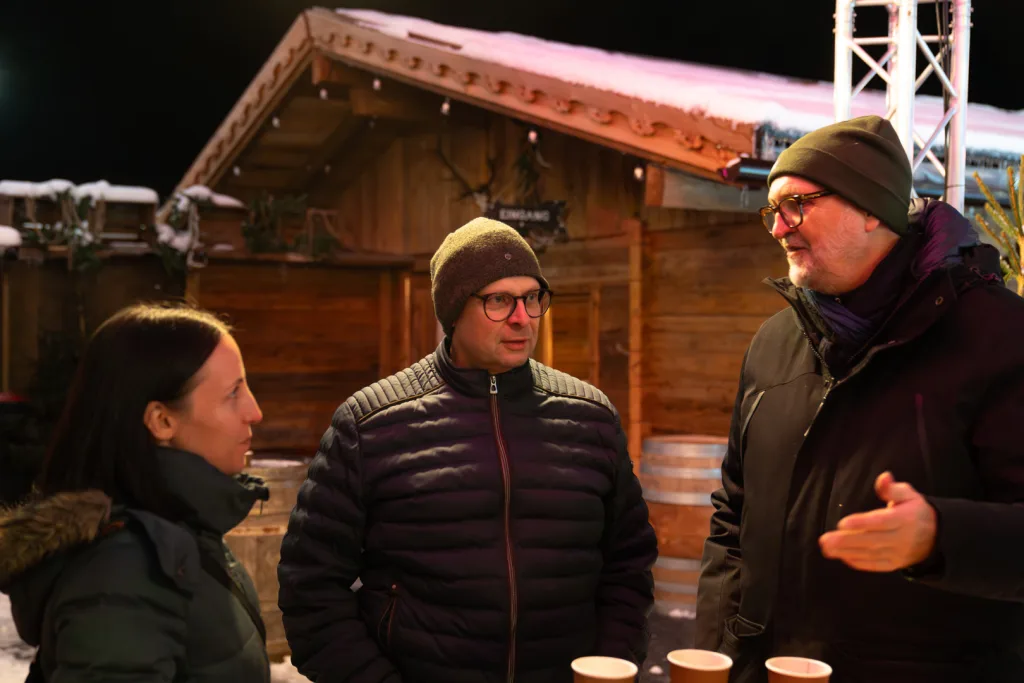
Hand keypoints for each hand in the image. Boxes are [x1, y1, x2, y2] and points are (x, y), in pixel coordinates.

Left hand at [818, 471, 936, 571]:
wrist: (935, 537)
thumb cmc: (914, 511)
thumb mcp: (908, 495)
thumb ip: (892, 488)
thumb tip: (884, 477)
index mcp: (905, 519)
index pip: (882, 522)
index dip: (862, 523)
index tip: (841, 523)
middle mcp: (901, 538)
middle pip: (872, 541)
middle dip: (847, 541)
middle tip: (825, 540)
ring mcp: (898, 554)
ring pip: (871, 554)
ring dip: (847, 552)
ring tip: (826, 548)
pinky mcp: (894, 564)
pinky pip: (875, 565)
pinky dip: (858, 562)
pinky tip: (841, 557)